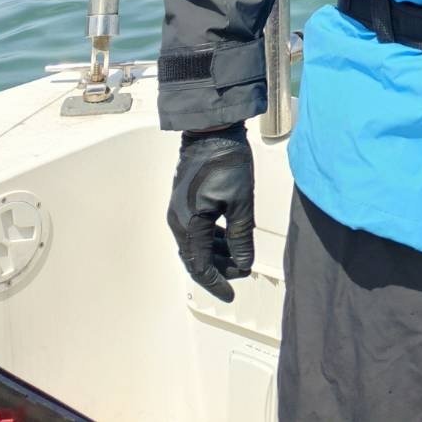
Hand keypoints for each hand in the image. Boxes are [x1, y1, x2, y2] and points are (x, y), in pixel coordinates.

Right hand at [167, 122, 254, 302]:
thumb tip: (243, 263)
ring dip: (215, 255)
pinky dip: (211, 240)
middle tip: (238, 276)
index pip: (201, 266)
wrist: (212, 129)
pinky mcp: (184, 201)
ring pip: (196, 245)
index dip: (217, 282)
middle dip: (217, 270)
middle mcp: (178, 221)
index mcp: (190, 224)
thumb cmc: (227, 161)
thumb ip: (241, 237)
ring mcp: (179, 211)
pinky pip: (195, 230)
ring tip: (237, 260)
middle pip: (195, 258)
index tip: (233, 292)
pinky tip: (227, 240)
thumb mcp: (240, 202)